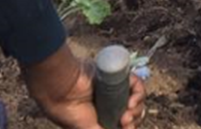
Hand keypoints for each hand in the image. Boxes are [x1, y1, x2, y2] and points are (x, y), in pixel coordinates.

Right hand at [23, 46, 147, 128]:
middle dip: (134, 118)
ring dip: (137, 108)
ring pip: (137, 99)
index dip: (130, 126)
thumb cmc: (68, 112)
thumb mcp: (87, 128)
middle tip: (125, 120)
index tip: (127, 127)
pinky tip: (131, 101)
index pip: (125, 123)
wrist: (62, 90)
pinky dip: (138, 92)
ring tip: (127, 111)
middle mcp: (111, 103)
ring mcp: (116, 90)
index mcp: (104, 116)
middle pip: (134, 112)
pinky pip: (136, 83)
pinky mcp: (118, 77)